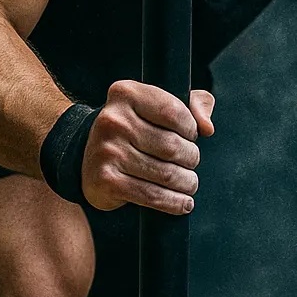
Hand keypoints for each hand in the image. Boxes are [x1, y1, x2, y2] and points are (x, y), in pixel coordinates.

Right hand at [82, 81, 215, 214]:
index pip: (175, 112)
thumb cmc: (134, 129)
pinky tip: (183, 203)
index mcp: (126, 94)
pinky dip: (174, 203)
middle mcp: (113, 121)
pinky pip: (152, 196)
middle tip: (189, 163)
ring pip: (166, 174)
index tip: (190, 137)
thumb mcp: (158, 105)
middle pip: (172, 146)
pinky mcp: (107, 181)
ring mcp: (108, 152)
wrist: (89, 157)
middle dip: (191, 159)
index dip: (191, 129)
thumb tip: (207, 127)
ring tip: (188, 183)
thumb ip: (192, 104)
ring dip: (187, 183)